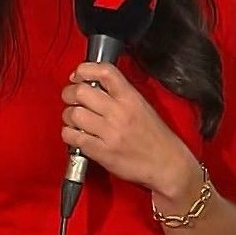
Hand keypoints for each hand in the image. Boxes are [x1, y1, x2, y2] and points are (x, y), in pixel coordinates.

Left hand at [62, 62, 196, 199]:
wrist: (167, 164)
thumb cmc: (156, 137)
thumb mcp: (143, 106)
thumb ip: (120, 94)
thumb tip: (92, 83)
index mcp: (131, 98)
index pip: (105, 72)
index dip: (85, 69)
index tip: (78, 76)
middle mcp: (120, 113)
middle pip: (81, 91)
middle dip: (70, 94)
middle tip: (72, 99)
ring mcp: (110, 133)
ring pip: (73, 114)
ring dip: (68, 115)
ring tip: (75, 120)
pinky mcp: (102, 152)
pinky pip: (73, 137)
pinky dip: (69, 134)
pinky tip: (76, 135)